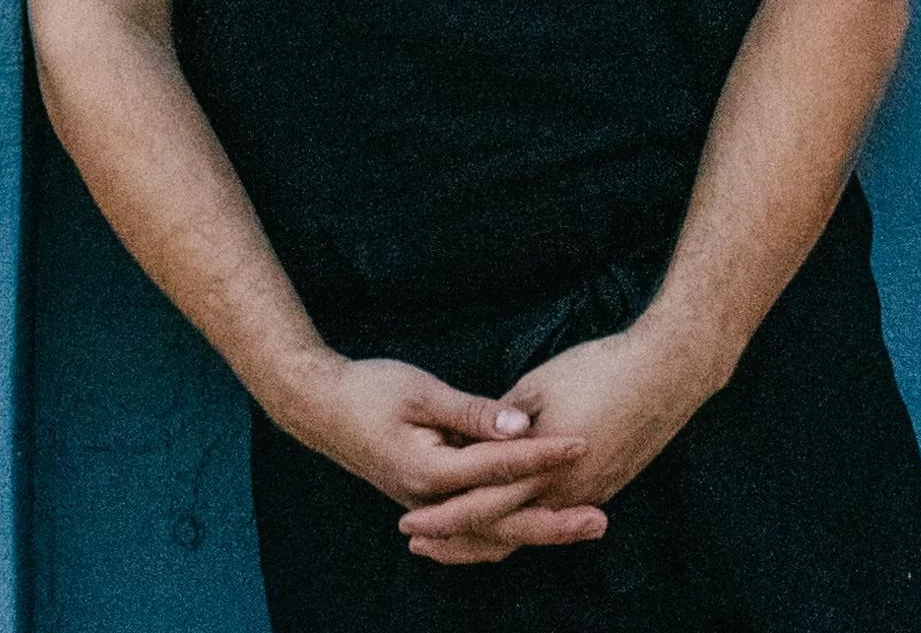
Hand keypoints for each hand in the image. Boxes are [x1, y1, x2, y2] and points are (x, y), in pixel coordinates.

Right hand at [266, 353, 596, 518]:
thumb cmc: (368, 390)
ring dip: (539, 527)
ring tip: (586, 523)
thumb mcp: (421, 392)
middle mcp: (431, 502)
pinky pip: (478, 523)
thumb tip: (519, 424)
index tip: (585, 442)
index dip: (545, 454)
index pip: (500, 467)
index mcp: (430, 473)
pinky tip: (541, 522)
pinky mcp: (431, 500)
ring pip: (492, 529)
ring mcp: (430, 506)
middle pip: (503, 522)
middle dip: (554, 522)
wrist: (319, 408)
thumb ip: (472, 412)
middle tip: (602, 519)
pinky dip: (510, 526)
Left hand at [395, 328, 723, 565]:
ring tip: (458, 540)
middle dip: (457, 539)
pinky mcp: (607, 485)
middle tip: (419, 544)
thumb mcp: (538, 385)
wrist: (668, 371)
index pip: (480, 504)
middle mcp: (565, 491)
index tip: (407, 523)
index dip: (442, 516)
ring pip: (529, 529)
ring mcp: (589, 493)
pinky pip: (556, 515)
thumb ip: (501, 420)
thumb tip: (473, 442)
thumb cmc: (599, 369)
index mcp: (541, 466)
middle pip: (501, 528)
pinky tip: (512, 518)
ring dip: (491, 535)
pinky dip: (526, 523)